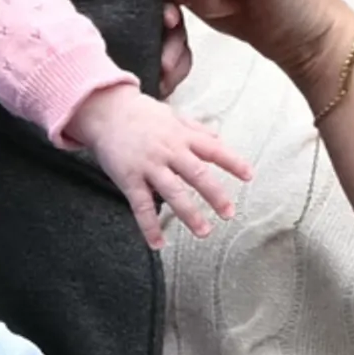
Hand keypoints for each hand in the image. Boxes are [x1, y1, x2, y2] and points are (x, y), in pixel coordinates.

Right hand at [64, 83, 252, 244]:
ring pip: (172, 193)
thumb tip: (218, 137)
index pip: (213, 149)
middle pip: (197, 174)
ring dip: (189, 214)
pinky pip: (141, 206)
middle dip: (215, 195)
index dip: (233, 162)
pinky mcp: (128, 178)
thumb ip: (195, 128)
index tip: (249, 176)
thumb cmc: (140, 114)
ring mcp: (148, 165)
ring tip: (204, 232)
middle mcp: (168, 150)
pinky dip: (149, 227)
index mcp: (181, 136)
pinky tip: (158, 244)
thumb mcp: (171, 115)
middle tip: (229, 213)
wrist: (104, 110)